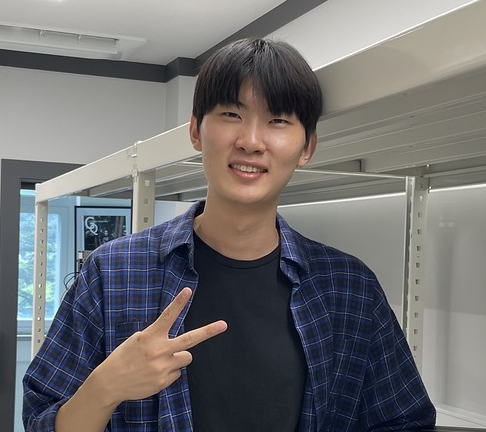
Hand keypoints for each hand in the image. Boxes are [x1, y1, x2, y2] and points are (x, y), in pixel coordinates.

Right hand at [94, 287, 226, 404]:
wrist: (110, 383)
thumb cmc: (125, 357)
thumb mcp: (137, 340)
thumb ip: (157, 336)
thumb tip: (178, 343)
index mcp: (150, 336)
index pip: (167, 316)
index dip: (178, 302)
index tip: (188, 291)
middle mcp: (159, 351)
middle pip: (189, 339)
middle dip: (208, 331)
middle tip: (223, 325)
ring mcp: (163, 367)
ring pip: (186, 357)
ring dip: (179, 357)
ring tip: (161, 361)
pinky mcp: (164, 381)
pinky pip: (177, 372)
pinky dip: (169, 371)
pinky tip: (154, 373)